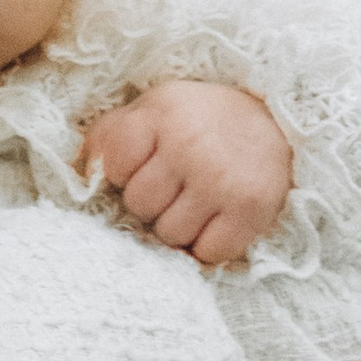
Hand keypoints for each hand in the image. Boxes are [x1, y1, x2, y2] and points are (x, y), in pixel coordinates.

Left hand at [80, 78, 292, 270]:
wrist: (280, 121)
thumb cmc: (204, 119)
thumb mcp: (156, 107)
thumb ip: (113, 133)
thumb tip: (79, 170)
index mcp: (161, 114)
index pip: (113, 165)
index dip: (125, 173)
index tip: (146, 166)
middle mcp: (189, 146)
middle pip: (140, 205)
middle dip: (153, 202)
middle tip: (177, 187)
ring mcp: (220, 180)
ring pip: (170, 235)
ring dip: (180, 226)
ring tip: (197, 204)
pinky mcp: (249, 210)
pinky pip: (207, 253)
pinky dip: (209, 246)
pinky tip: (216, 222)